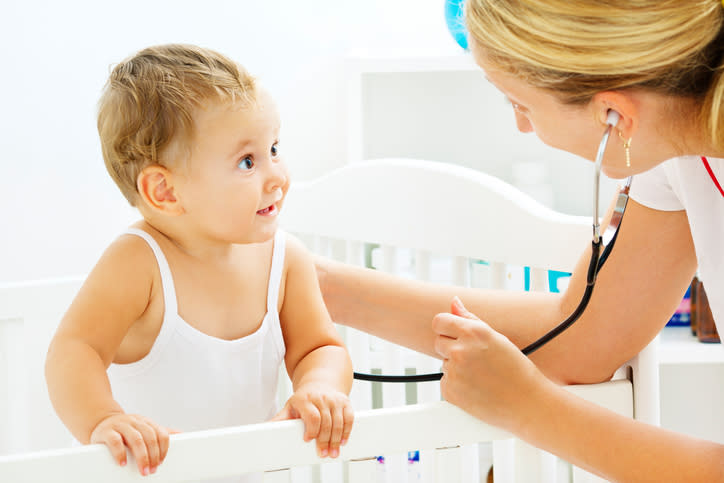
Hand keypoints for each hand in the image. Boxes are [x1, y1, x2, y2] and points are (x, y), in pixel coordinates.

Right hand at [90, 413, 176, 475]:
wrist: (101, 421)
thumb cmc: (125, 429)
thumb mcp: (143, 428)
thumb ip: (159, 432)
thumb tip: (180, 434)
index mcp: (145, 422)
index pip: (160, 433)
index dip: (163, 448)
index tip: (161, 462)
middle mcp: (135, 422)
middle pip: (149, 437)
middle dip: (153, 455)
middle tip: (152, 470)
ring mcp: (120, 425)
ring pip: (135, 439)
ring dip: (141, 456)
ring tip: (142, 470)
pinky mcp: (107, 432)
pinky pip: (115, 441)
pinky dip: (120, 453)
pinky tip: (123, 463)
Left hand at [271, 385, 353, 457]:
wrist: (319, 383)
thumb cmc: (303, 398)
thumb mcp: (290, 406)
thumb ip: (280, 419)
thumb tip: (266, 429)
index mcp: (304, 399)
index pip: (312, 416)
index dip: (312, 430)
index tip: (308, 440)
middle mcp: (320, 398)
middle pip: (326, 422)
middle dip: (325, 440)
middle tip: (323, 453)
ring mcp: (334, 399)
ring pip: (338, 422)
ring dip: (336, 439)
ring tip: (333, 451)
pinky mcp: (344, 402)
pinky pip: (349, 418)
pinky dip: (347, 431)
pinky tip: (342, 440)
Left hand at [432, 297, 548, 432]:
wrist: (528, 403)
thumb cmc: (516, 370)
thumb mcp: (496, 338)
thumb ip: (469, 319)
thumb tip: (454, 302)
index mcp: (474, 333)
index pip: (439, 321)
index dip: (444, 328)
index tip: (450, 334)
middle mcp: (461, 350)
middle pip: (438, 343)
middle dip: (451, 349)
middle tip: (475, 360)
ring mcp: (454, 372)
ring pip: (444, 364)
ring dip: (456, 368)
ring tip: (481, 376)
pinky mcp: (450, 392)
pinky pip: (445, 383)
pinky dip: (457, 386)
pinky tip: (476, 388)